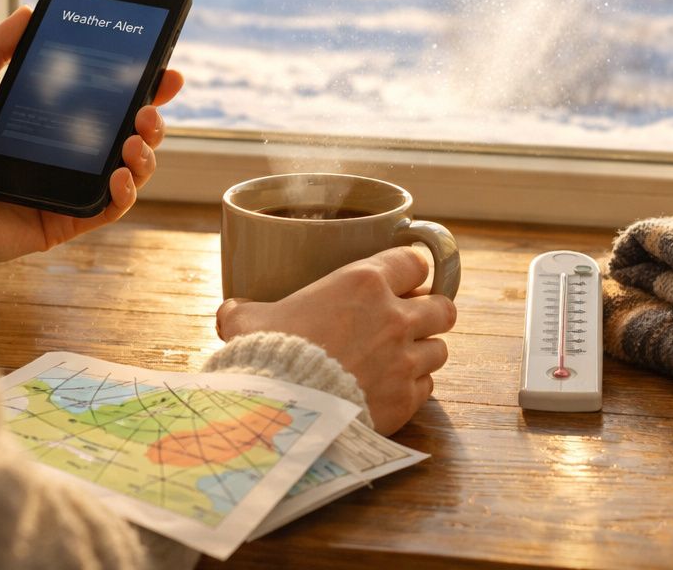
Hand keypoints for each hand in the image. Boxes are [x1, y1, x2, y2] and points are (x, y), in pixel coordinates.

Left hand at [0, 6, 184, 262]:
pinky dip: (126, 193)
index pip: (103, 103)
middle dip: (152, 119)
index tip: (163, 71)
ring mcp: (65, 189)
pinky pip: (109, 209)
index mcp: (44, 123)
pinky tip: (120, 174)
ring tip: (134, 138)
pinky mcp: (63, 221)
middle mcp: (60, 157)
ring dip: (145, 153)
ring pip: (128, 172)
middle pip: (126, 136)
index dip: (139, 88)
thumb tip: (28, 12)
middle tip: (151, 106)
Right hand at [215, 248, 457, 434]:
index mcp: (363, 282)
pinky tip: (391, 391)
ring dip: (423, 353)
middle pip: (444, 307)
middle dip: (431, 313)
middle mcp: (394, 317)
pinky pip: (427, 388)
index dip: (410, 272)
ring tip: (399, 360)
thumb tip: (229, 312)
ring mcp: (405, 360)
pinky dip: (413, 389)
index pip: (415, 261)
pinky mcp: (406, 399)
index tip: (402, 281)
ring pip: (440, 349)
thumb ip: (246, 311)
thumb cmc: (266, 355)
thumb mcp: (249, 321)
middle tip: (410, 322)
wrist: (280, 411)